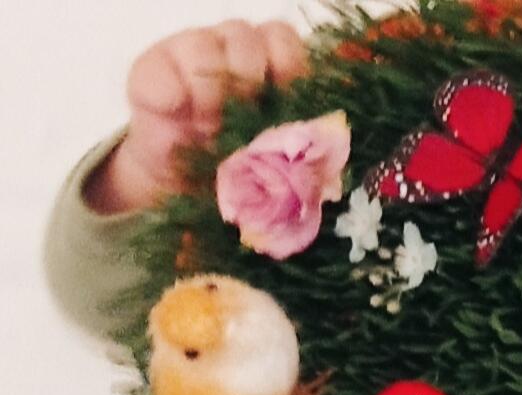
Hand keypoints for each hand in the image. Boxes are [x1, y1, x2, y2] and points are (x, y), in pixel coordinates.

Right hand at [86, 20, 306, 213]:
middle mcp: (233, 48)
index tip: (284, 100)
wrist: (187, 182)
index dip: (287, 64)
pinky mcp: (151, 68)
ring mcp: (189, 52)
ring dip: (208, 91)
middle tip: (240, 123)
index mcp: (272, 63)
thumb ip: (300, 146)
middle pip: (244, 37)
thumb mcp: (278, 157)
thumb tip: (322, 152)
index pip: (283, 39)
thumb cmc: (243, 165)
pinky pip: (158, 69)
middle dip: (246, 81)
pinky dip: (171, 95)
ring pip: (201, 45)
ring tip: (208, 128)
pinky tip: (179, 118)